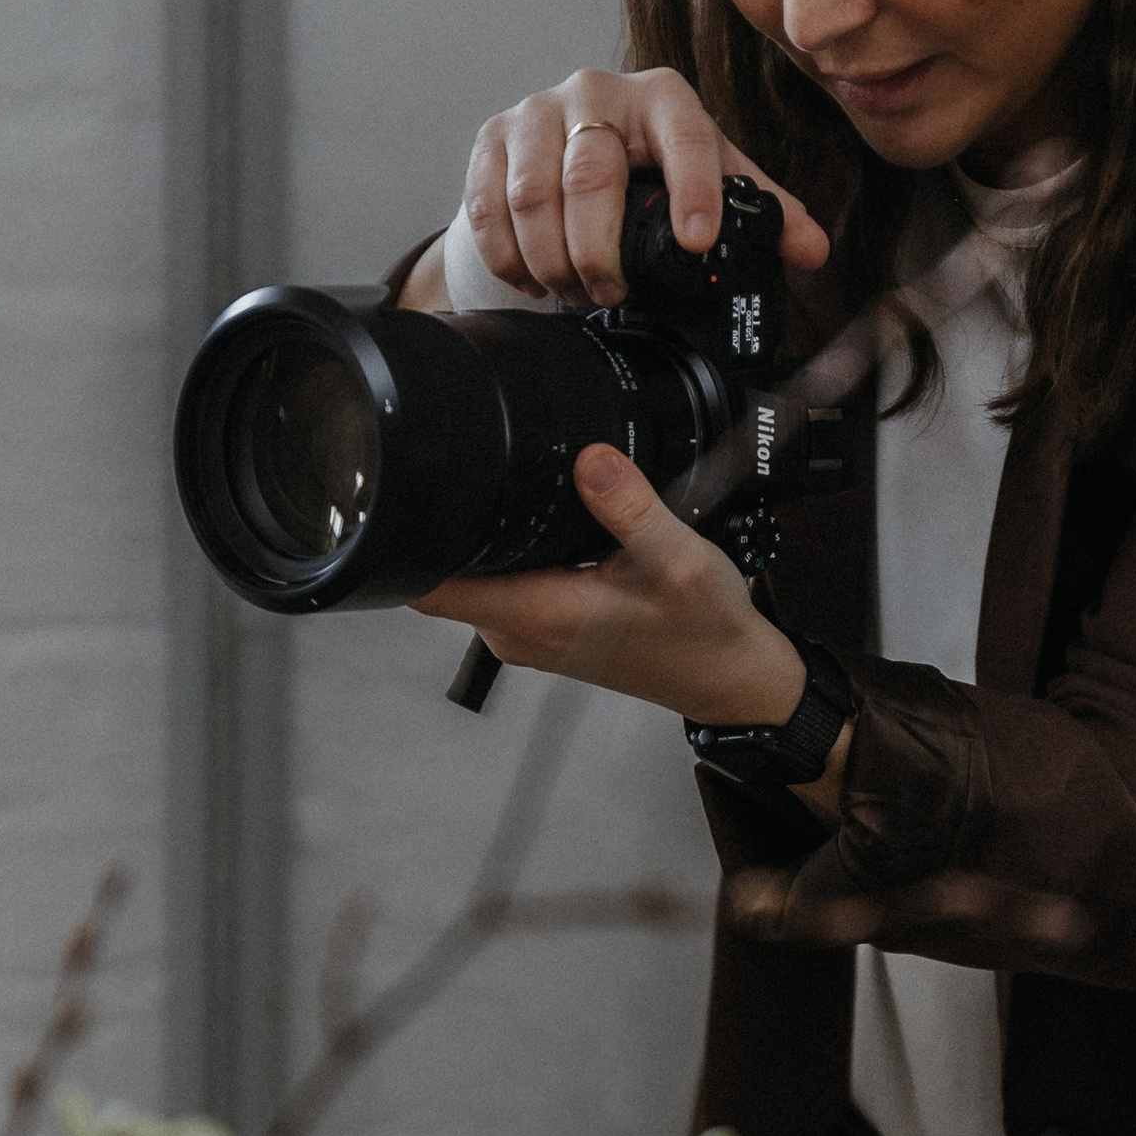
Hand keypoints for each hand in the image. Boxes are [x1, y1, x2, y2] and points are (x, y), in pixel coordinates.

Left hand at [411, 444, 808, 726]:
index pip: (427, 587)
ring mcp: (530, 634)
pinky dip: (516, 556)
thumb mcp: (676, 559)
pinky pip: (507, 586)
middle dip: (452, 524)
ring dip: (487, 540)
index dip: (405, 543)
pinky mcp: (548, 630)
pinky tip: (553, 530)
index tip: (408, 495)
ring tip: (524, 497)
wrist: (731, 677)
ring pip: (477, 578)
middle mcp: (520, 631)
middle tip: (479, 470)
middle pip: (445, 574)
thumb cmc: (704, 634)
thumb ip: (630, 506)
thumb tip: (590, 458)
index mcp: (536, 615)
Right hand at [461, 67, 829, 308]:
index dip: (692, 190)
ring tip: (575, 292)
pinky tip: (534, 280)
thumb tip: (813, 250)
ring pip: (532, 196)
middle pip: (591, 178)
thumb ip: (765, 211)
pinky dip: (510, 256)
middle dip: (602, 252)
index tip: (696, 239)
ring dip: (554, 260)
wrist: (574, 138)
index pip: (686, 139)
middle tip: (613, 295)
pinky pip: (489, 206)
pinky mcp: (493, 137)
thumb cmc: (655, 159)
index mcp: (665, 97)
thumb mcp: (714, 174)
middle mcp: (597, 91)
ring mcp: (538, 111)